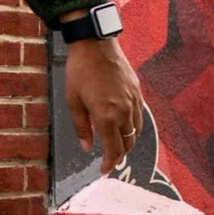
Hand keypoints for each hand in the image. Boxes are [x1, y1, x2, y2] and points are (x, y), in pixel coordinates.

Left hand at [65, 35, 145, 174]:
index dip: (110, 164)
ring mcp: (134, 100)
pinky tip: (124, 123)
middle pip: (128, 144)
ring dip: (128, 141)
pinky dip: (134, 125)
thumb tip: (87, 147)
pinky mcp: (138, 91)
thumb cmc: (80, 71)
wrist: (95, 44)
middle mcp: (124, 111)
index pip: (114, 150)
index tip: (105, 170)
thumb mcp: (73, 101)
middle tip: (110, 158)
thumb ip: (81, 127)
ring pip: (137, 131)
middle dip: (119, 155)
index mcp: (106, 117)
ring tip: (117, 142)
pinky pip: (140, 115)